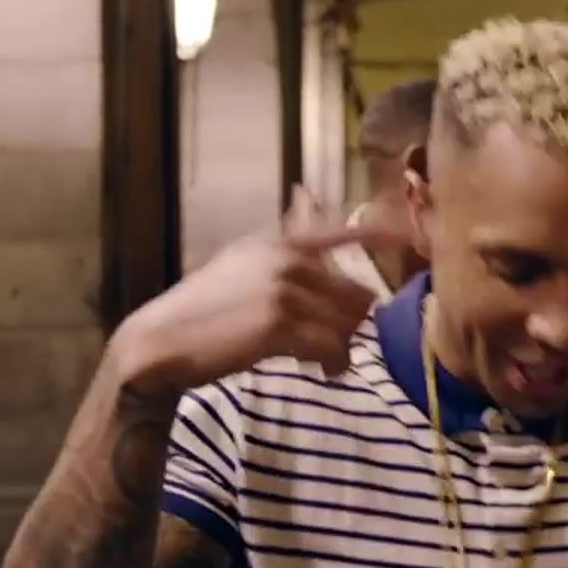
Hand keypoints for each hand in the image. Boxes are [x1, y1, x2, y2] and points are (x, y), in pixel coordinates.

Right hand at [112, 186, 409, 394]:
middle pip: (354, 294)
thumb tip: (306, 195)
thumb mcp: (242, 262)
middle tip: (334, 348)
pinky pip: (332, 347)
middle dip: (350, 325)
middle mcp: (286, 260)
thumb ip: (283, 241)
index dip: (376, 234)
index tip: (406, 235)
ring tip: (326, 365)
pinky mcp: (280, 323)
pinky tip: (321, 373)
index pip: (337, 232)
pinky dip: (332, 365)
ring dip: (342, 350)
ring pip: (347, 324)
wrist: (161, 340)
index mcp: (278, 244)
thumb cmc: (202, 310)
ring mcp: (284, 289)